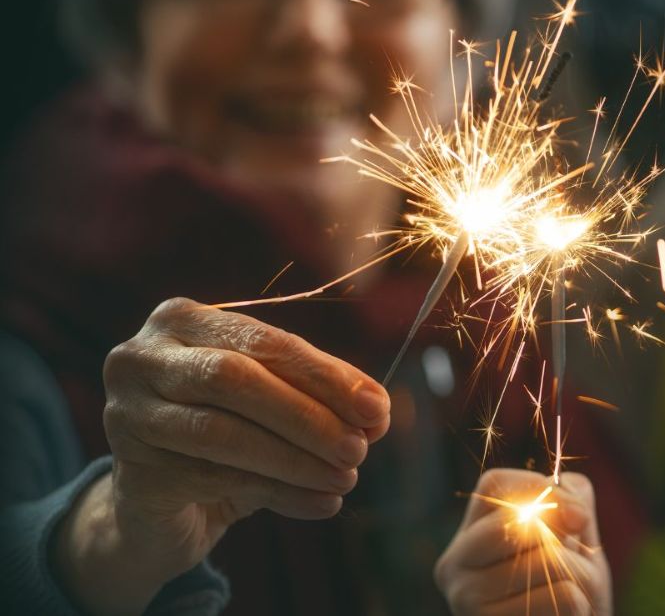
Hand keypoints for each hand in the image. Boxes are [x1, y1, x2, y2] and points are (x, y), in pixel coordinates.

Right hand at [55, 298, 390, 615]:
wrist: (162, 506)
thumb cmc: (228, 434)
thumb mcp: (273, 403)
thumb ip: (318, 395)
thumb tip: (376, 410)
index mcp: (183, 320)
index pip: (264, 341)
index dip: (325, 375)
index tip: (376, 407)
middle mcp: (141, 358)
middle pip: (235, 379)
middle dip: (307, 415)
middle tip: (360, 448)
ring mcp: (126, 414)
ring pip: (220, 433)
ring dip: (295, 460)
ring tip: (346, 478)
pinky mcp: (130, 471)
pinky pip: (213, 480)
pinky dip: (279, 492)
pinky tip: (321, 503)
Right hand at [436, 469, 611, 615]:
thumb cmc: (570, 578)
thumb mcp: (572, 527)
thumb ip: (571, 497)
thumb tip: (570, 513)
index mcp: (467, 536)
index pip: (494, 485)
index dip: (541, 490)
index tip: (575, 518)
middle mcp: (454, 568)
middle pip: (520, 524)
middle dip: (562, 541)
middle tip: (566, 565)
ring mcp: (467, 604)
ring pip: (549, 562)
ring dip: (578, 578)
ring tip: (565, 597)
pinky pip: (565, 597)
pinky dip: (581, 605)